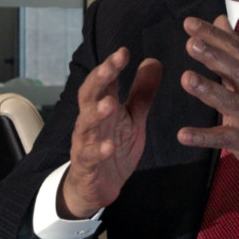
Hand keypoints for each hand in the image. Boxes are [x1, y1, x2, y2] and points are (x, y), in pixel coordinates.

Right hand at [59, 47, 163, 218]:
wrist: (96, 187)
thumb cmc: (114, 147)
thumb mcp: (133, 119)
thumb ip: (142, 93)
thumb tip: (153, 61)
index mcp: (102, 106)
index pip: (104, 81)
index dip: (111, 65)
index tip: (124, 51)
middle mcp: (90, 121)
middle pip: (90, 95)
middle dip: (100, 79)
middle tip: (112, 66)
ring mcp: (85, 142)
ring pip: (85, 123)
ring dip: (96, 113)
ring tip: (110, 104)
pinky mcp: (86, 165)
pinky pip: (89, 156)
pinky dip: (97, 150)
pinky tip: (108, 146)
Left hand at [177, 15, 238, 180]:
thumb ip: (234, 47)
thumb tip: (219, 19)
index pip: (233, 48)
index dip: (212, 35)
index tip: (189, 24)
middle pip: (233, 69)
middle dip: (213, 56)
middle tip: (191, 44)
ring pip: (227, 101)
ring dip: (207, 90)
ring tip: (187, 79)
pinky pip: (221, 138)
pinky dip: (202, 137)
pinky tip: (182, 134)